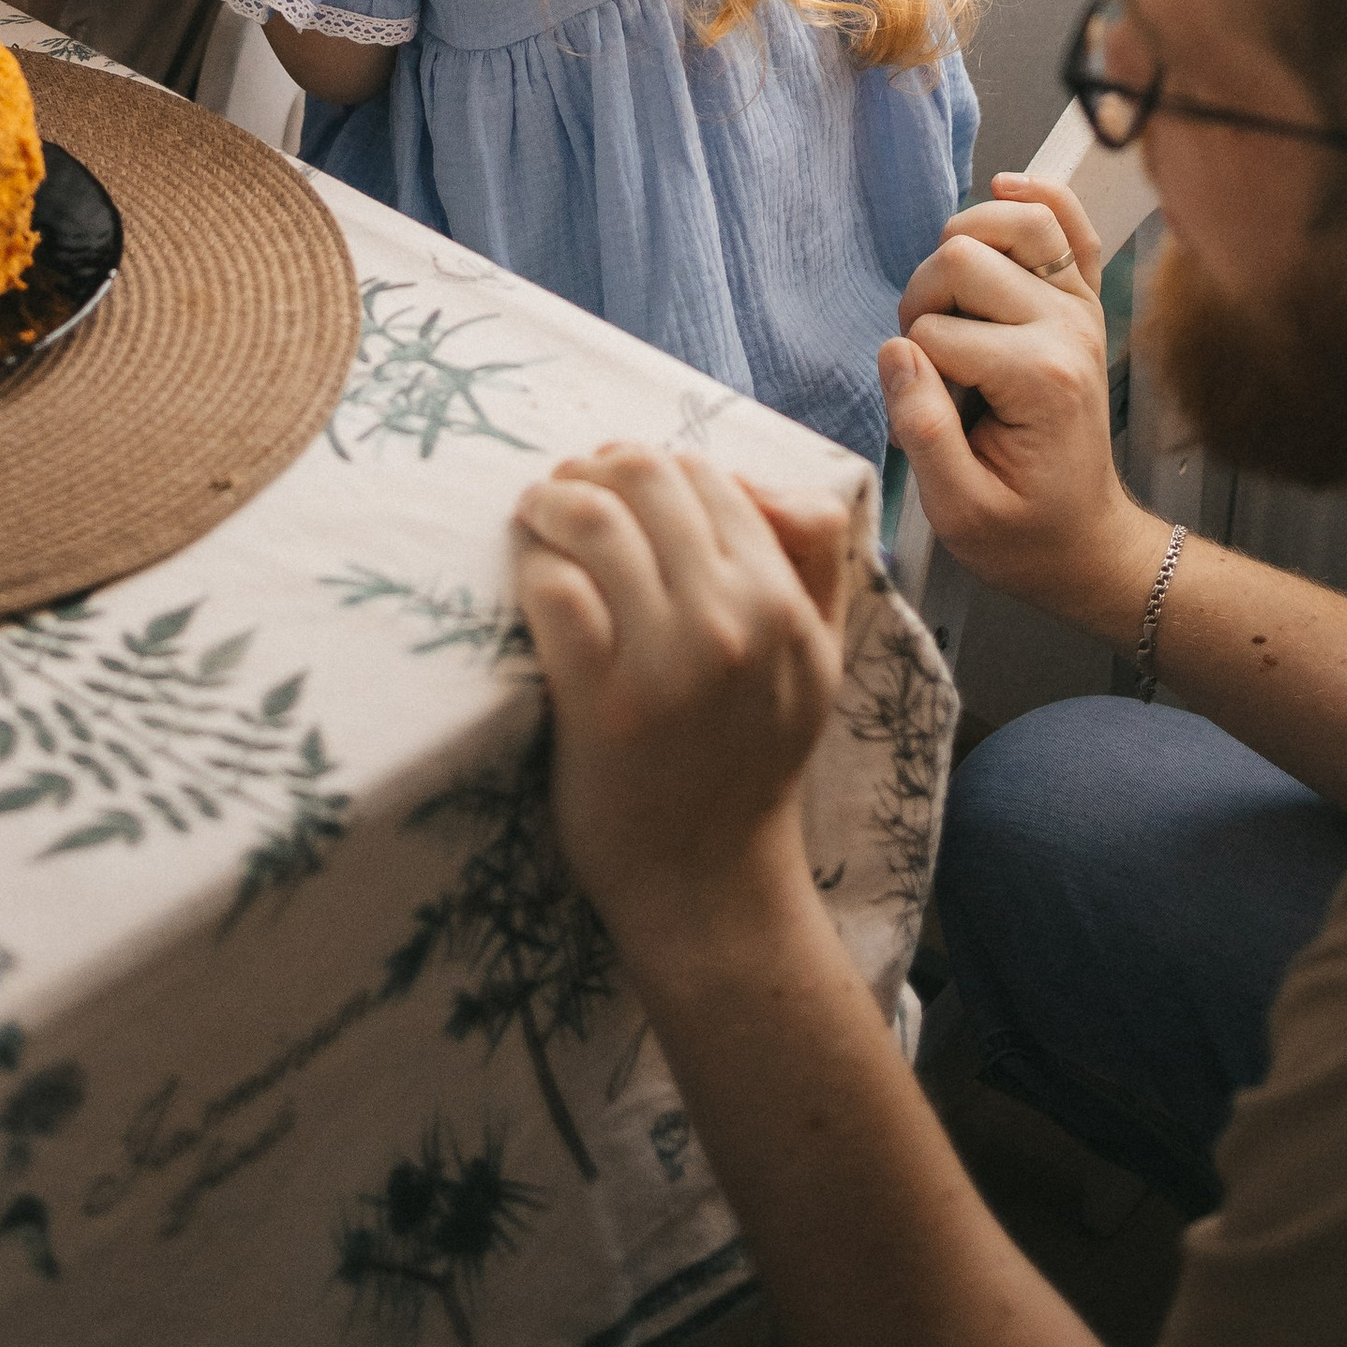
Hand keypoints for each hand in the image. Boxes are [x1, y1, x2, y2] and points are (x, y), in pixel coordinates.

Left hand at [513, 444, 851, 961]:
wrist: (710, 881)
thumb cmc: (753, 757)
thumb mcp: (817, 657)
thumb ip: (815, 558)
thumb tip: (762, 478)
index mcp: (783, 604)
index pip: (708, 477)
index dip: (652, 465)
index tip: (617, 479)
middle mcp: (731, 623)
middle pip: (647, 480)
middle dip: (595, 467)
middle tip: (567, 484)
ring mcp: (665, 664)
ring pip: (596, 521)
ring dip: (554, 499)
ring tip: (536, 510)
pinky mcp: (600, 703)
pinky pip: (555, 590)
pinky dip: (534, 562)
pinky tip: (528, 566)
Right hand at [882, 173, 1164, 637]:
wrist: (1087, 541)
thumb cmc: (1023, 534)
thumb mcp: (959, 512)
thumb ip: (924, 431)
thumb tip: (895, 351)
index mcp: (1039, 379)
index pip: (933, 331)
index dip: (910, 369)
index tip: (929, 413)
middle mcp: (1066, 329)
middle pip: (962, 259)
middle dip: (922, 301)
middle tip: (928, 362)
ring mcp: (1080, 309)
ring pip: (1014, 219)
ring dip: (962, 244)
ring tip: (950, 301)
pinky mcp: (1083, 303)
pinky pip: (1071, 222)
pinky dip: (1038, 194)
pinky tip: (1003, 187)